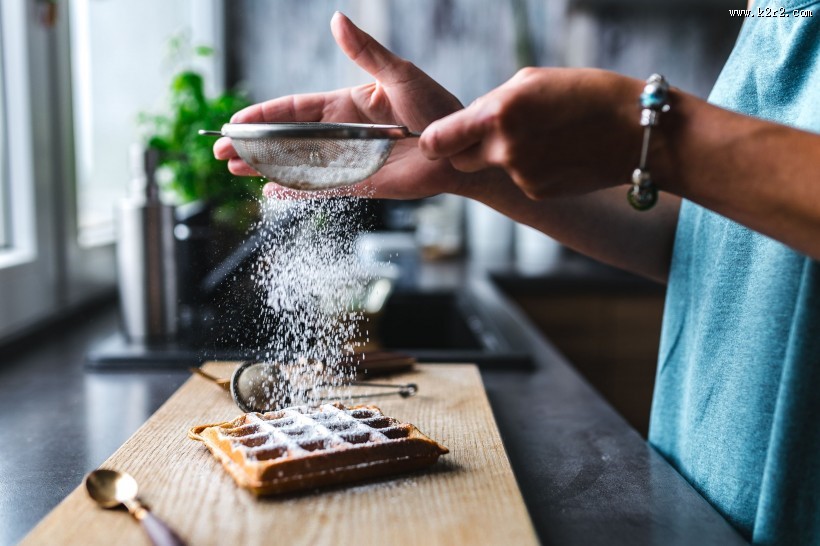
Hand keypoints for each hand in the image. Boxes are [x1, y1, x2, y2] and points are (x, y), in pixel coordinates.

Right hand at [215, 12, 471, 199]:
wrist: (462, 149)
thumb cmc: (439, 108)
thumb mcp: (400, 75)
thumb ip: (366, 52)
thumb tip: (336, 19)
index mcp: (347, 104)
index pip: (296, 109)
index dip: (264, 115)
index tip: (236, 122)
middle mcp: (343, 133)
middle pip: (288, 139)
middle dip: (253, 144)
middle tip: (221, 151)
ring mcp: (350, 160)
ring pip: (298, 164)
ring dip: (265, 166)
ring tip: (234, 169)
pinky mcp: (362, 184)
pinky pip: (323, 188)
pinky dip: (297, 191)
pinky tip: (270, 191)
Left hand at [419, 68, 645, 199]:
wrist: (636, 132)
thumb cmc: (586, 94)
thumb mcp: (530, 81)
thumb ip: (491, 104)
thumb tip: (468, 123)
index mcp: (497, 114)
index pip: (436, 141)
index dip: (432, 141)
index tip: (434, 139)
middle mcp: (504, 150)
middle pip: (458, 161)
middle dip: (466, 149)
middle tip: (490, 133)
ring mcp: (520, 176)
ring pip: (492, 168)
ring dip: (503, 155)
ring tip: (540, 134)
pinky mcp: (537, 192)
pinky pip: (518, 179)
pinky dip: (529, 167)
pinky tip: (556, 151)